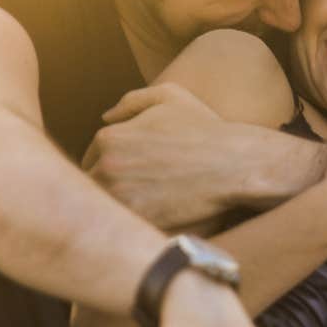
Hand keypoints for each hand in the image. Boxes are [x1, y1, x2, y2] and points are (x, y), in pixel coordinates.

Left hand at [83, 83, 245, 228]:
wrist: (236, 165)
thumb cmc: (206, 129)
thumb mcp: (170, 97)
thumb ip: (132, 101)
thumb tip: (105, 117)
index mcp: (109, 139)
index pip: (91, 161)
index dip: (111, 168)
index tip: (133, 174)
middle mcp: (107, 169)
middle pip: (95, 187)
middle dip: (113, 188)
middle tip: (141, 192)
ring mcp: (121, 200)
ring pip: (108, 209)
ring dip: (122, 208)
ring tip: (150, 207)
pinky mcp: (139, 224)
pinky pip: (126, 229)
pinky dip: (136, 226)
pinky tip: (158, 219)